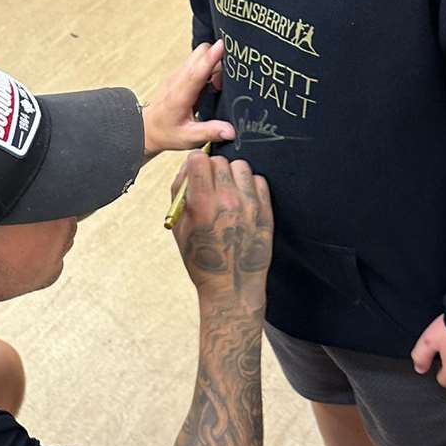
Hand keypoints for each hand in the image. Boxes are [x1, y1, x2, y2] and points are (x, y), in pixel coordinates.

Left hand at [142, 41, 235, 156]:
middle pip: (200, 54)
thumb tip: (230, 131)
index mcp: (180, 96)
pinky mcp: (180, 73)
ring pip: (199, 54)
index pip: (196, 72)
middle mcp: (178, 80)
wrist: (147, 128)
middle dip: (218, 58)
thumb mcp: (189, 138)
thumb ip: (210, 132)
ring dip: (213, 62)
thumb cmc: (166, 133)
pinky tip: (211, 84)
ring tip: (217, 85)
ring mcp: (178, 74)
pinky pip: (197, 60)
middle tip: (226, 80)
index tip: (223, 46)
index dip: (210, 58)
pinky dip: (208, 65)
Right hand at [173, 153, 272, 302]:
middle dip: (212, 169)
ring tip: (228, 191)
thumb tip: (187, 168)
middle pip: (219, 161)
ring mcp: (250, 205)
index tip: (196, 170)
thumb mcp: (179, 227)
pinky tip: (243, 200)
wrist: (232, 286)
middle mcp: (227, 200)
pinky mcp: (266, 211)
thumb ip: (180, 193)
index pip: (198, 159)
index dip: (194, 163)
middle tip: (211, 185)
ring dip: (232, 175)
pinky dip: (250, 185)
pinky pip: (259, 180)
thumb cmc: (201, 258)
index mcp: (202, 203)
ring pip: (241, 166)